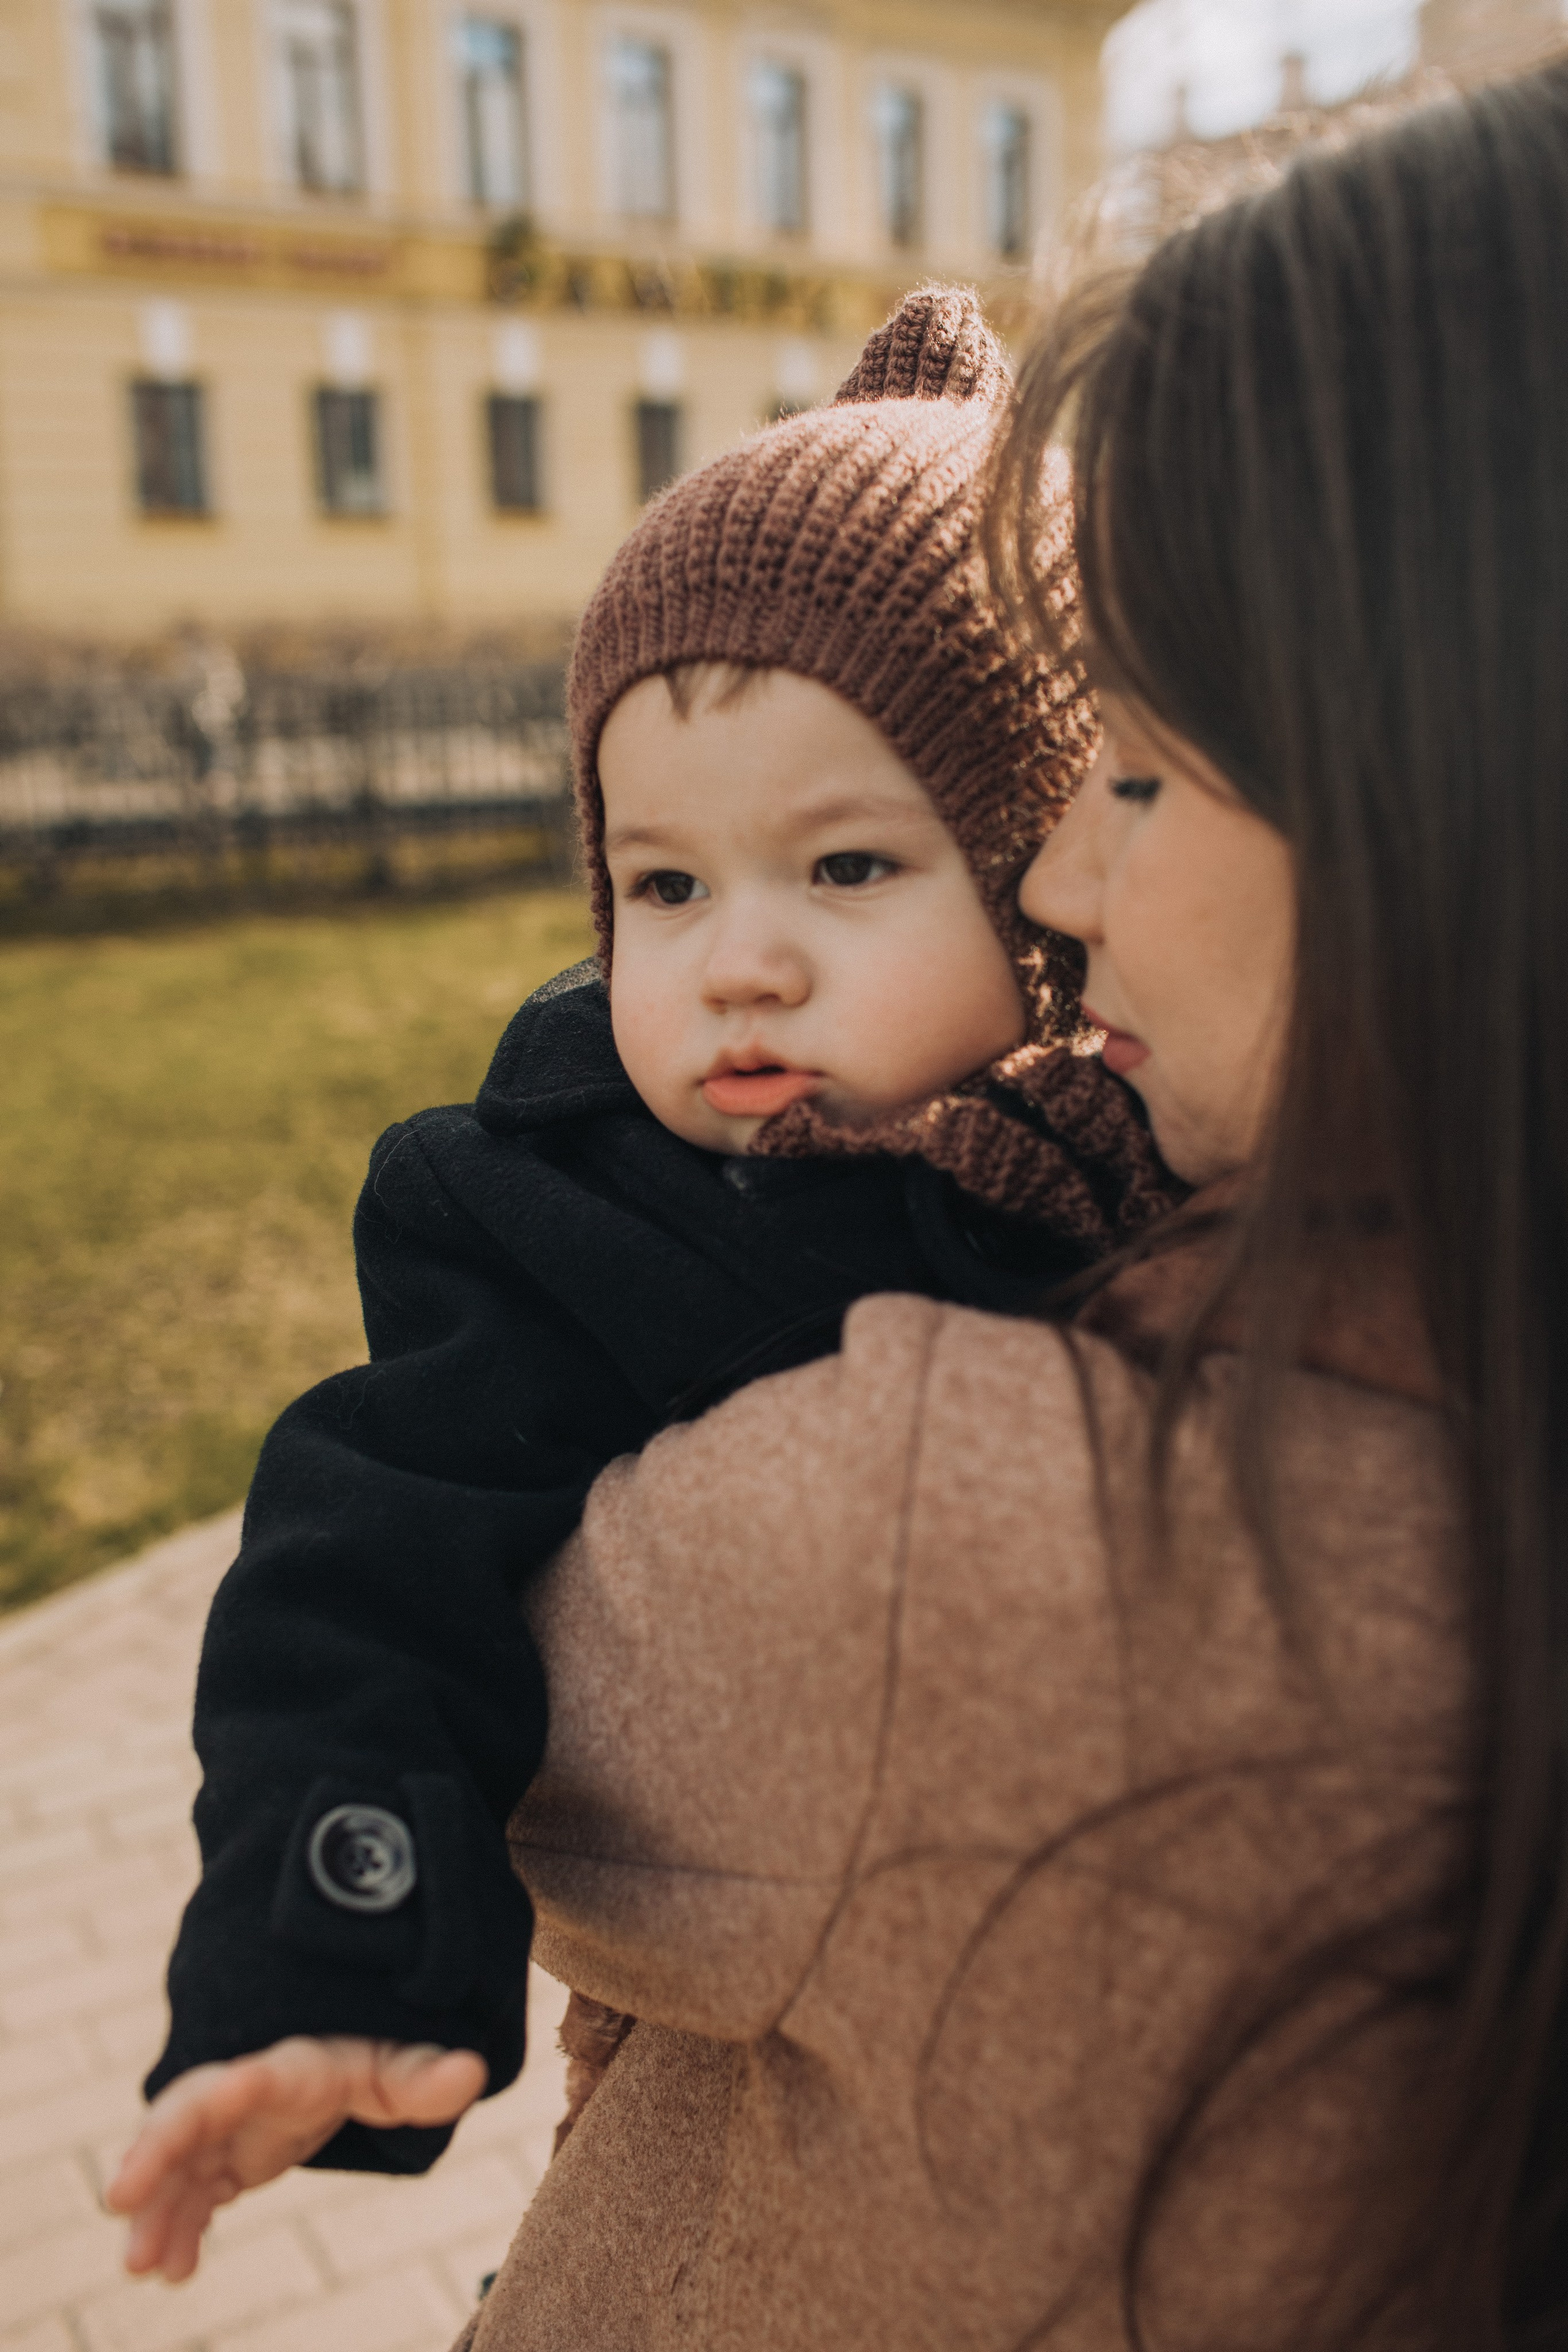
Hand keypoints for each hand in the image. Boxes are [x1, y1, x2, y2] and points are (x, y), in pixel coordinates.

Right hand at [105, 2037, 486, 2281]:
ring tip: (142, 2266)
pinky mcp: (220, 2161)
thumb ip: (423, 2076)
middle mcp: (240, 2093)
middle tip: (119, 2199)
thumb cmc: (361, 2057)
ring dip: (156, 2211)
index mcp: (284, 2067)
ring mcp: (223, 2129)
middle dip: (153, 2154)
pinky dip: (177, 2229)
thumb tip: (472, 2073)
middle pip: (187, 2116)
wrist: (332, 2058)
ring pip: (177, 2166)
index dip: (223, 2092)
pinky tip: (172, 2272)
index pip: (249, 2076)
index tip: (194, 2115)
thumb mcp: (392, 2068)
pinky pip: (189, 2195)